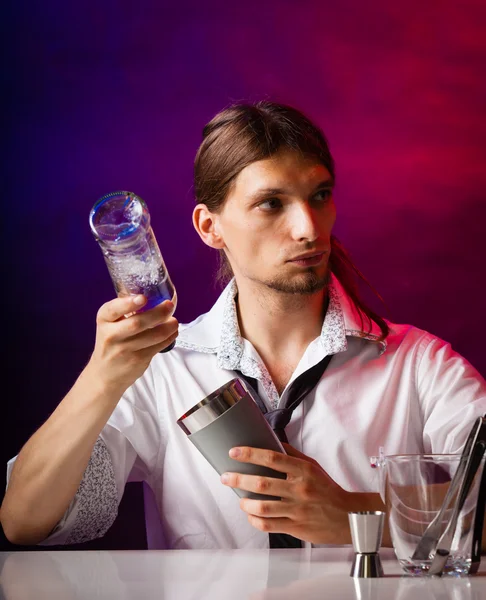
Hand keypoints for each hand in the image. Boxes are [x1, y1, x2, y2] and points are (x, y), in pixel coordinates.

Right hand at [86, 295, 178, 392]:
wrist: (105, 374)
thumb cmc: (112, 342)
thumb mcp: (110, 325)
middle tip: (169, 306)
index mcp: (104, 320)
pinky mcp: (137, 360)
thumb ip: (126, 311)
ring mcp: (124, 350)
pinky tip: (172, 332)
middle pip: (137, 323)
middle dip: (158, 313)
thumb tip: (156, 298)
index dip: (128, 304)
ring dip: (168, 327)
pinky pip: (158, 346)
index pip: (112, 309)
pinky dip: (169, 337)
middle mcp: (111, 335)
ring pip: (153, 336)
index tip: (143, 298)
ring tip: (174, 321)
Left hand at [221, 443, 379, 544]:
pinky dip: (255, 520)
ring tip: (239, 499)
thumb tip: (272, 442)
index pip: (272, 457)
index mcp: (303, 470)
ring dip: (245, 503)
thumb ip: (292, 454)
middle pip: (262, 483)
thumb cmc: (327, 489)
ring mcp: (297, 509)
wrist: (348, 516)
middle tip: (226, 477)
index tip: (234, 452)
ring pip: (263, 507)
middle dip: (239, 479)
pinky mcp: (296, 527)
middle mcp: (299, 489)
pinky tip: (250, 514)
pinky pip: (269, 525)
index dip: (250, 454)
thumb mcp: (313, 466)